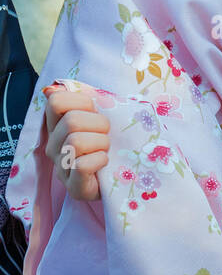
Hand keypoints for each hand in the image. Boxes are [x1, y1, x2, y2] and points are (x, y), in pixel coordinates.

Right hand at [42, 83, 109, 201]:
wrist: (115, 180)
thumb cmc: (105, 145)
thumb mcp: (97, 119)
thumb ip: (83, 101)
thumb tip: (53, 88)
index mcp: (56, 126)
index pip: (56, 101)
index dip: (81, 101)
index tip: (94, 112)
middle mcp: (53, 145)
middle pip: (72, 121)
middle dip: (99, 124)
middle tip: (105, 135)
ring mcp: (61, 167)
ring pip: (76, 142)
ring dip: (101, 143)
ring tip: (105, 150)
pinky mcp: (73, 186)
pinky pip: (83, 165)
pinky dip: (100, 161)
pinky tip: (104, 163)